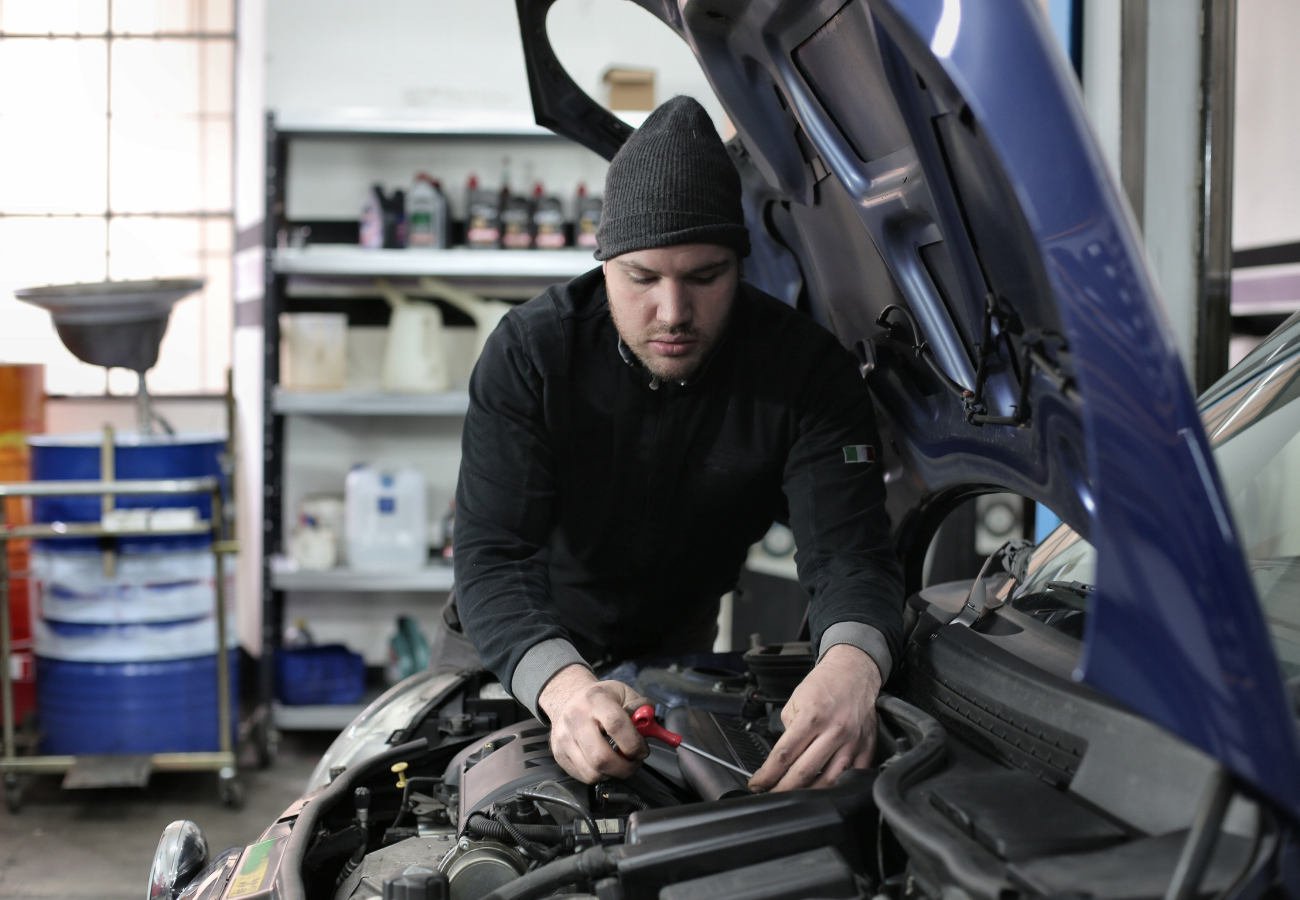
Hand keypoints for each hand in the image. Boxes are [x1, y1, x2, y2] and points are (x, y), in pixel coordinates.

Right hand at [539, 664, 650, 783]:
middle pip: (601, 757)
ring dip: (613, 773)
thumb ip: (641, 708)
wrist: (569, 697)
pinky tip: (605, 762)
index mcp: (595, 699)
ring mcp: (564, 738)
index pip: (616, 725)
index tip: (642, 750)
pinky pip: (583, 776)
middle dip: (625, 768)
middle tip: (634, 762)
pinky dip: (599, 774)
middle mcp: (576, 718)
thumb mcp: (624, 693)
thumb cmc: (599, 697)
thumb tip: (649, 727)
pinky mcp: (559, 754)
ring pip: (592, 773)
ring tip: (619, 762)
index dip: (634, 744)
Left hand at [748, 643, 880, 792]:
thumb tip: (782, 758)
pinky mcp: (867, 748)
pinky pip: (852, 777)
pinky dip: (836, 789)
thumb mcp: (795, 701)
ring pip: (829, 781)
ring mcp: (852, 742)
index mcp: (812, 717)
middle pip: (804, 772)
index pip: (784, 754)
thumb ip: (789, 730)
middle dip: (782, 789)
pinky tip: (823, 793)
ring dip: (808, 796)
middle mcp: (834, 731)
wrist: (854, 673)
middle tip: (770, 796)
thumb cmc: (824, 685)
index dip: (767, 774)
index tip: (757, 784)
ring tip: (794, 799)